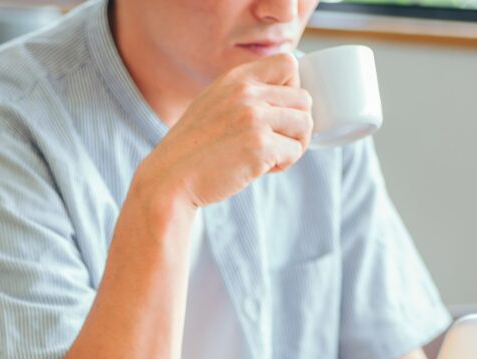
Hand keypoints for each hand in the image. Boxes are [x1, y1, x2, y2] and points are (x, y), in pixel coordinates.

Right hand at [137, 52, 311, 209]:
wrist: (171, 178)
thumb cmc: (194, 148)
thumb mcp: (215, 103)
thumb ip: (246, 94)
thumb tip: (290, 97)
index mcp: (236, 79)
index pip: (289, 62)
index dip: (293, 88)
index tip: (279, 111)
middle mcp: (247, 93)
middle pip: (304, 99)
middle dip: (296, 125)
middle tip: (275, 142)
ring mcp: (254, 119)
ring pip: (305, 125)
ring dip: (294, 144)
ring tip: (269, 156)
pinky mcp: (260, 147)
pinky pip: (294, 151)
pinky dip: (283, 164)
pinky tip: (260, 169)